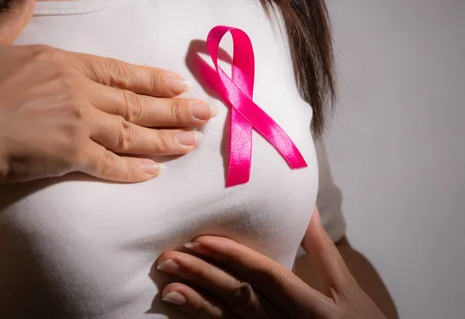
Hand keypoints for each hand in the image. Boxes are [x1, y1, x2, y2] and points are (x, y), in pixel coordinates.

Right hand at [0, 0, 214, 193]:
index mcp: (66, 64)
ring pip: (133, 133)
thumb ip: (13, 13)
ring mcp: (80, 126)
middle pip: (137, 103)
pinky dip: (132, 171)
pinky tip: (153, 174)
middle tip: (206, 115)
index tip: (180, 85)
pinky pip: (109, 166)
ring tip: (193, 143)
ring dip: (165, 139)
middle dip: (175, 110)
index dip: (153, 79)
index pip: (121, 72)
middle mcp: (82, 94)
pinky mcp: (71, 157)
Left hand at [156, 209, 386, 317]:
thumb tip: (306, 207)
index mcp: (311, 306)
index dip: (232, 257)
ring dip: (197, 305)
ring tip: (168, 288)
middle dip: (202, 277)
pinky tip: (184, 312)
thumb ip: (323, 248)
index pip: (264, 276)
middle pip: (240, 297)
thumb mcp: (347, 287)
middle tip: (168, 259)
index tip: (200, 240)